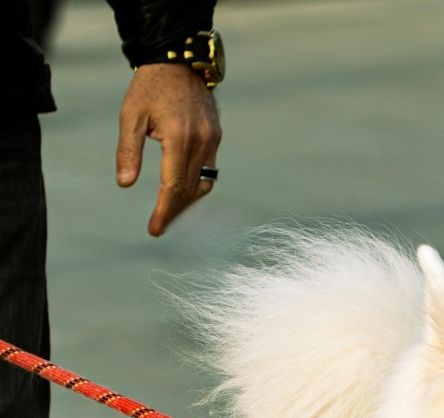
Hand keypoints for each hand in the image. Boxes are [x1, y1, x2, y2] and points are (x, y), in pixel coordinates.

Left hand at [115, 64, 221, 237]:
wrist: (179, 60)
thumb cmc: (149, 86)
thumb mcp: (131, 115)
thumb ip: (128, 150)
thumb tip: (125, 183)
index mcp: (178, 138)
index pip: (173, 186)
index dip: (163, 210)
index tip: (154, 229)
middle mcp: (200, 143)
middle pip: (188, 190)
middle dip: (173, 212)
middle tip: (159, 227)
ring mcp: (212, 141)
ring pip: (202, 185)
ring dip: (187, 203)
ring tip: (170, 213)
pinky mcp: (216, 138)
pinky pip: (208, 172)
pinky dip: (196, 187)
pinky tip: (183, 193)